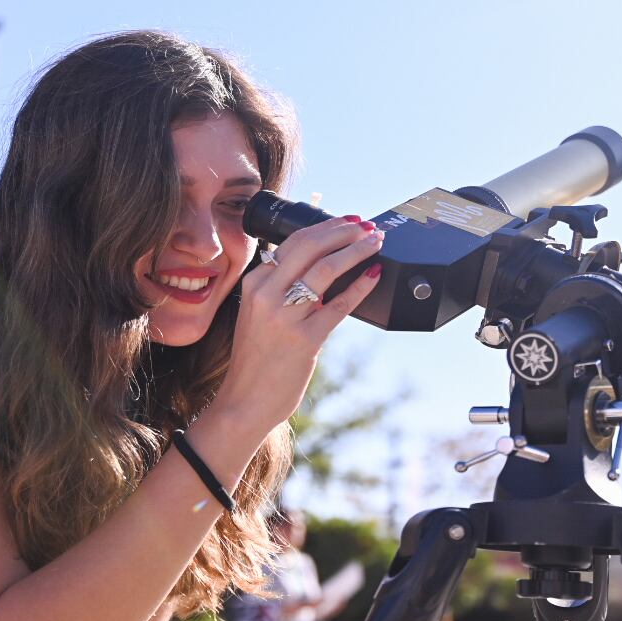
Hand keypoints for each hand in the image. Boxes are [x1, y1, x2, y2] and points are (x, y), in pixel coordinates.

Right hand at [219, 215, 383, 430]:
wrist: (246, 400)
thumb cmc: (257, 357)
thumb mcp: (258, 313)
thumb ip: (281, 287)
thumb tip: (322, 262)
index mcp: (254, 283)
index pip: (295, 241)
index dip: (327, 226)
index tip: (348, 220)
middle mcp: (267, 295)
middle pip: (311, 247)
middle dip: (344, 231)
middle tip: (367, 226)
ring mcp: (285, 316)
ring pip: (327, 269)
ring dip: (357, 250)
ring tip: (375, 242)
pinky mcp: (306, 339)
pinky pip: (340, 305)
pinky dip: (361, 285)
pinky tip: (374, 274)